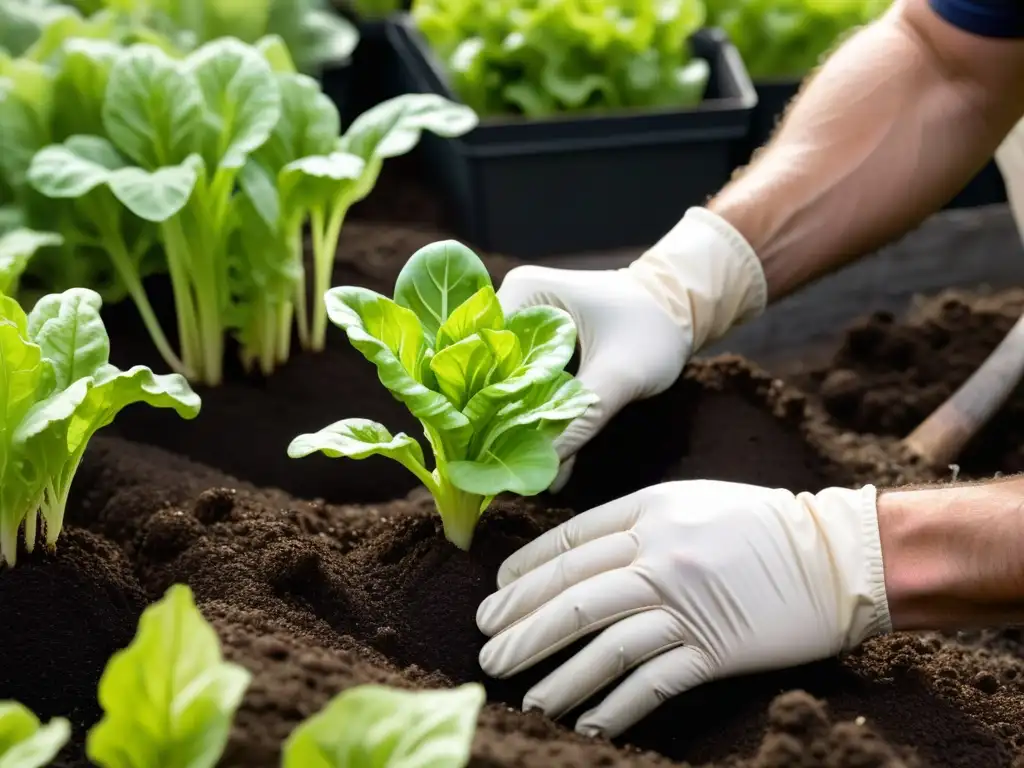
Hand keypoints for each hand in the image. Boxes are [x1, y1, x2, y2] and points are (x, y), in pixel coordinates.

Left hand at [476, 480, 890, 737]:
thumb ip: (633, 521)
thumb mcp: (690, 500)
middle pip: (572, 597)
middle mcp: (660, 556)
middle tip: (486, 652)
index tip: (494, 596)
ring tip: (526, 697)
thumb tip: (576, 555)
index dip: (524, 573)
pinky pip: (649, 683)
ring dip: (558, 677)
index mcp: (650, 512)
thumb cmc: (761, 524)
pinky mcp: (714, 649)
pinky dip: (612, 707)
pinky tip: (586, 724)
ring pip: (601, 646)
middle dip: (521, 628)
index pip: (568, 545)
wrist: (837, 556)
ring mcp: (686, 605)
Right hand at [497, 208, 765, 488]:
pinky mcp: (539, 347)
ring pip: (504, 384)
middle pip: (486, 373)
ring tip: (519, 471)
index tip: (485, 449)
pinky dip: (533, 418)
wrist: (682, 307)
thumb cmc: (655, 327)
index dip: (480, 402)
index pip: (479, 354)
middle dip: (495, 420)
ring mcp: (524, 325)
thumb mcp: (620, 374)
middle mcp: (512, 304)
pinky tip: (542, 460)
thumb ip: (581, 418)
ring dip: (514, 424)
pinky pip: (524, 386)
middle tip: (498, 469)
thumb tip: (543, 472)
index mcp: (522, 293)